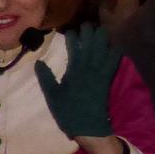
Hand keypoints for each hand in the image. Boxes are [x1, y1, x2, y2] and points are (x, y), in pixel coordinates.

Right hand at [35, 25, 115, 141]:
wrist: (89, 128)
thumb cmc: (68, 112)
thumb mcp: (52, 95)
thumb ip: (46, 78)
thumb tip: (38, 62)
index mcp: (74, 71)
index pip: (74, 48)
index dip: (72, 38)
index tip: (69, 31)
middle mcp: (88, 69)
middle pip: (90, 46)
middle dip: (89, 34)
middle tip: (86, 25)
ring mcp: (100, 74)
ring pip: (103, 51)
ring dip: (102, 40)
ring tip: (100, 30)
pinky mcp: (107, 81)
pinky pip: (113, 64)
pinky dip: (115, 53)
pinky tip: (116, 46)